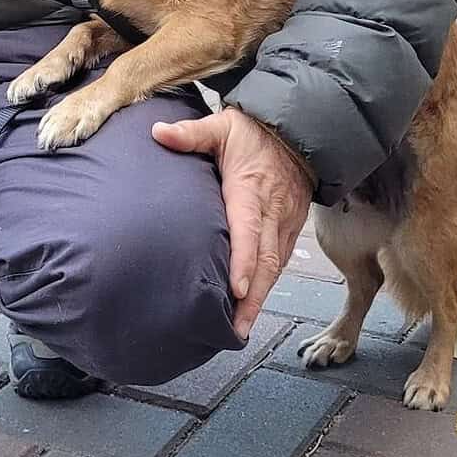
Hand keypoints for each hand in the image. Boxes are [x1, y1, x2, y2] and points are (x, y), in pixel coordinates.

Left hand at [152, 107, 312, 338]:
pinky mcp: (291, 227)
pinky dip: (268, 283)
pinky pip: (281, 260)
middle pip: (265, 261)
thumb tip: (157, 133)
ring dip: (261, 297)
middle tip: (237, 329)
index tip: (235, 291)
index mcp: (250, 190)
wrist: (298, 132)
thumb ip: (191, 133)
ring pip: (275, 266)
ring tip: (242, 327)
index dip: (244, 262)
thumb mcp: (222, 127)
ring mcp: (284, 222)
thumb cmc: (256, 133)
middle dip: (252, 298)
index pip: (249, 230)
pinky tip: (254, 302)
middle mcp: (272, 211)